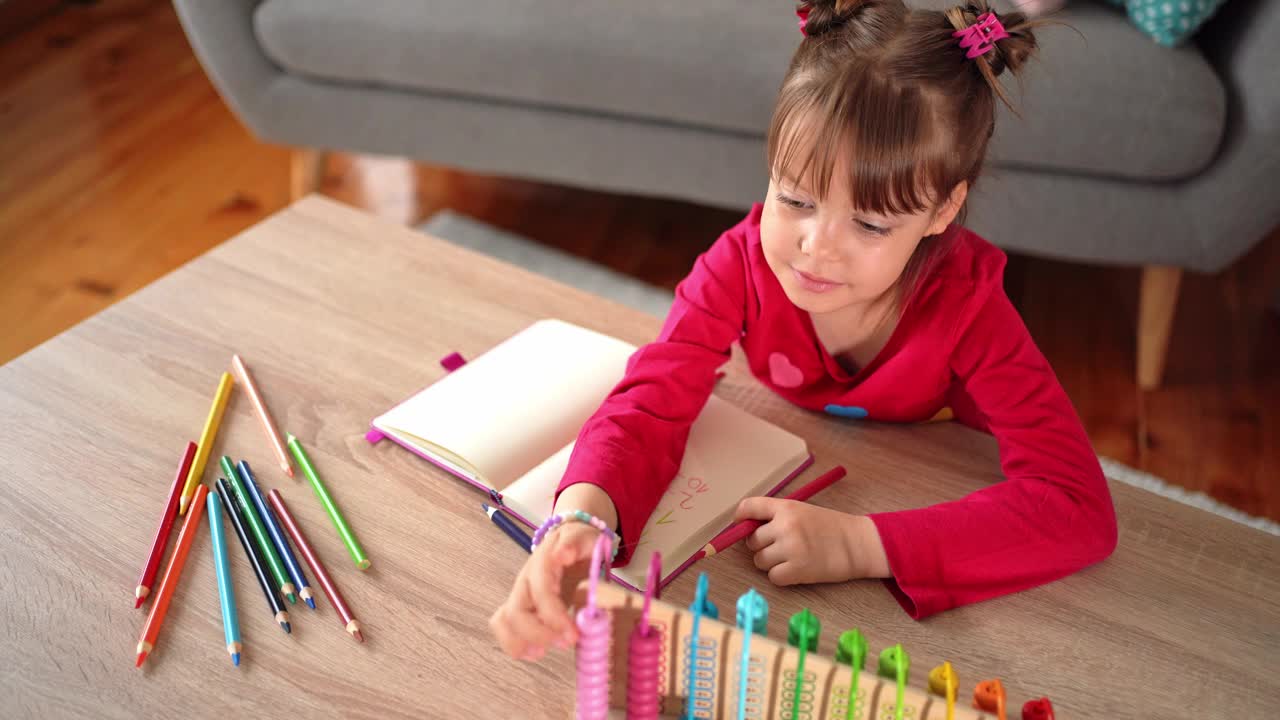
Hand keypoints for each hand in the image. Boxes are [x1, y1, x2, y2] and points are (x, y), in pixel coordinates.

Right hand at [489, 521, 601, 660]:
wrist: (569, 538)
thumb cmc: (579, 541)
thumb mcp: (583, 536)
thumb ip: (574, 543)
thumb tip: (562, 555)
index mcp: (542, 563)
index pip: (540, 592)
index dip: (553, 616)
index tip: (573, 635)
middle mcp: (525, 580)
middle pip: (517, 612)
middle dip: (539, 634)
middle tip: (566, 643)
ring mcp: (519, 594)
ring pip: (503, 622)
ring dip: (521, 642)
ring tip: (543, 653)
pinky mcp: (519, 606)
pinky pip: (504, 627)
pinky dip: (515, 645)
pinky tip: (535, 653)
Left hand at [734, 498, 887, 585]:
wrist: (857, 544)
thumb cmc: (830, 527)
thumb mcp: (802, 511)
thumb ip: (776, 516)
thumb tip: (746, 528)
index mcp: (786, 507)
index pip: (749, 507)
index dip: (741, 518)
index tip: (741, 524)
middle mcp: (785, 526)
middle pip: (752, 540)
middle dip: (761, 546)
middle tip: (778, 546)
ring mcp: (790, 549)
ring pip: (759, 560)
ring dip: (770, 562)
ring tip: (790, 558)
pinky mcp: (797, 570)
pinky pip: (772, 577)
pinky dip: (781, 576)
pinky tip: (795, 569)